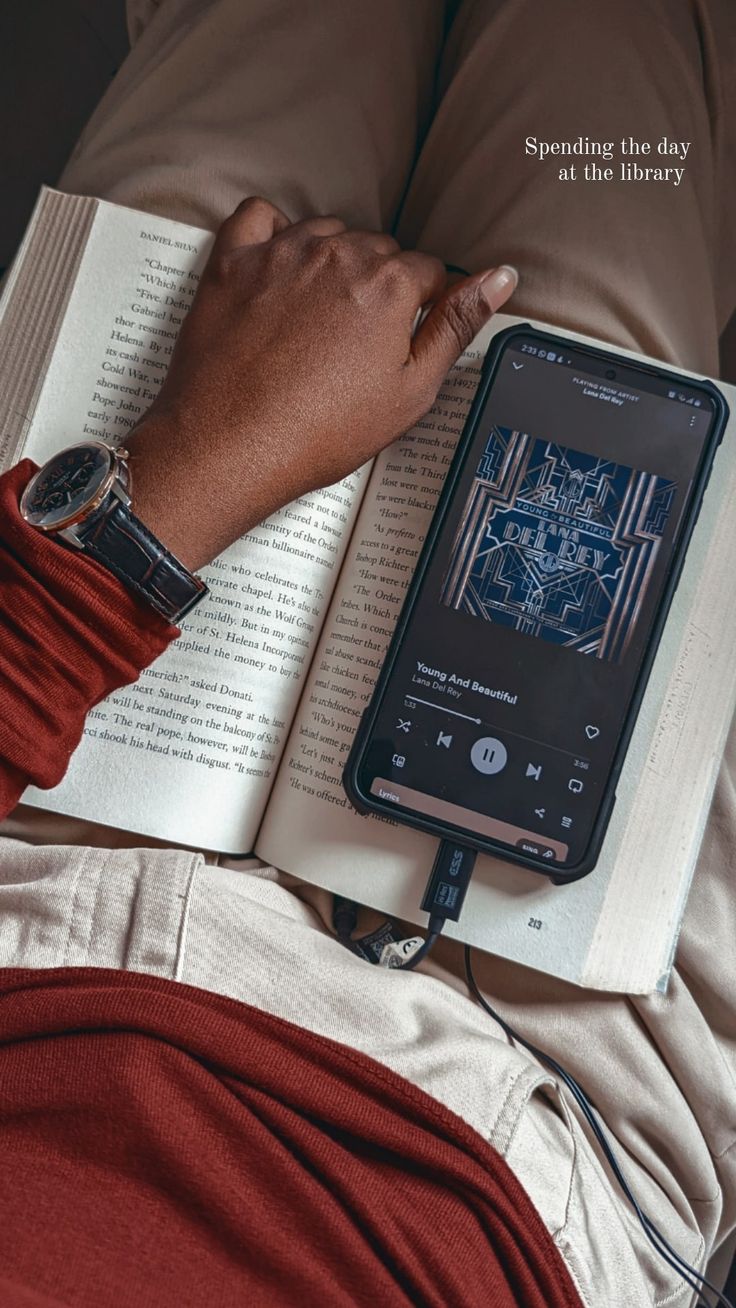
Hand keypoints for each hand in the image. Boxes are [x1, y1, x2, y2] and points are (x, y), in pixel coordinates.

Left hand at [126, 197, 517, 569]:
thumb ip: (457, 326)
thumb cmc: (318, 432)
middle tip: (358, 343)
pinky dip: (274, 234)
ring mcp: (282, 253)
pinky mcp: (234, 261)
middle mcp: (339, 255)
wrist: (229, 446)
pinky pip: (260, 217)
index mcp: (391, 284)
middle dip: (377, 287)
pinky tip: (279, 270)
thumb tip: (499, 278)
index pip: (428, 271)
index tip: (402, 338)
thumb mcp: (411, 391)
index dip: (421, 308)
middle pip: (377, 250)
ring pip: (326, 233)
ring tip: (318, 321)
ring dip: (331, 263)